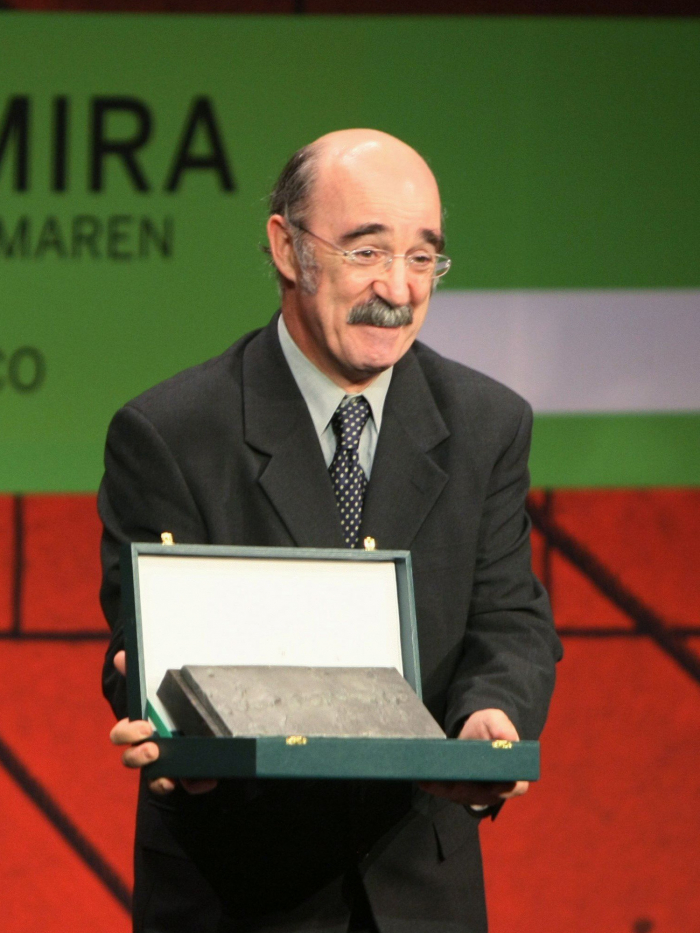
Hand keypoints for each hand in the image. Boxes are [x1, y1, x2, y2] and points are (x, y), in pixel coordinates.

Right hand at [110, 650, 216, 795]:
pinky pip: (188, 786)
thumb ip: (140, 672)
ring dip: (160, 780)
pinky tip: (209, 779)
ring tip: (171, 776)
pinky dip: (197, 784)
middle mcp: (150, 749)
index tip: (146, 726)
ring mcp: (167, 765)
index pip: (121, 734)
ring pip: (155, 780)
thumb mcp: (161, 687)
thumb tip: (122, 656)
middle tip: (153, 749)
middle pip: (131, 760)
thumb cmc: (174, 705)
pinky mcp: (187, 776)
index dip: (127, 733)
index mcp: (140, 728)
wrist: (205, 721)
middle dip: (138, 757)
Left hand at [419, 708, 528, 807]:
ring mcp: (477, 792)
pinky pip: (448, 792)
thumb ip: (502, 727)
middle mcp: (496, 787)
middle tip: (454, 784)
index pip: (515, 787)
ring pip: (463, 797)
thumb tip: (509, 740)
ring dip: (447, 791)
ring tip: (432, 781)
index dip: (505, 789)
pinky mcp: (459, 790)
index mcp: (512, 772)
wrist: (471, 729)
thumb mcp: (495, 720)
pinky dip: (436, 787)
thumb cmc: (488, 726)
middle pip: (484, 796)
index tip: (492, 787)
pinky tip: (424, 781)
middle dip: (468, 792)